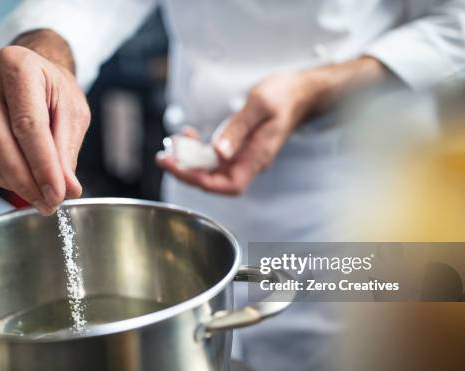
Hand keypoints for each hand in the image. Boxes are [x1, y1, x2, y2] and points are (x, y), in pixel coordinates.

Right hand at [0, 30, 90, 214]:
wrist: (32, 71)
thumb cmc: (54, 89)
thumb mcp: (72, 112)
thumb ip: (67, 150)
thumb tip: (68, 188)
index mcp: (18, 65)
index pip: (28, 125)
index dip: (43, 166)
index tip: (57, 194)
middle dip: (26, 181)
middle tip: (49, 203)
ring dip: (10, 182)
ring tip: (37, 197)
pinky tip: (16, 182)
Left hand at [157, 57, 387, 194]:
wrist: (300, 92)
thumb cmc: (285, 96)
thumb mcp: (260, 105)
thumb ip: (238, 129)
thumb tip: (218, 152)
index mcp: (258, 156)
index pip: (227, 184)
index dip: (200, 181)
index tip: (178, 167)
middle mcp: (250, 162)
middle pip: (215, 181)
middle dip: (186, 171)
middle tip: (164, 157)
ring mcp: (243, 156)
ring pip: (212, 170)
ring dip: (189, 160)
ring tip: (172, 144)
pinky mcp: (239, 148)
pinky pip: (215, 157)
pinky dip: (198, 150)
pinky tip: (188, 137)